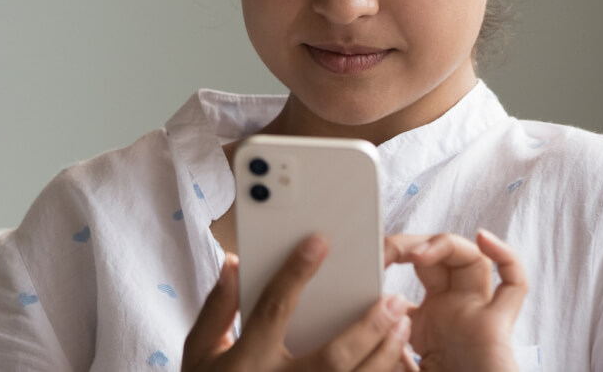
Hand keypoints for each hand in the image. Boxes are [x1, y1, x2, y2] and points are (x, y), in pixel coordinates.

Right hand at [184, 235, 418, 371]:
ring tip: (402, 325)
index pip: (274, 309)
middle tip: (393, 299)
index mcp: (246, 362)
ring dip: (384, 354)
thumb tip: (234, 266)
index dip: (296, 273)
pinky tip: (394, 360)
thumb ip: (216, 310)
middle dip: (367, 327)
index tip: (319, 243)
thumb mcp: (199, 354)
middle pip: (332, 356)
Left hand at [384, 230, 525, 371]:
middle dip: (416, 247)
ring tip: (418, 253)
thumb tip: (377, 306)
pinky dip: (506, 257)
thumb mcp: (392, 363)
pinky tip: (484, 240)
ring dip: (448, 245)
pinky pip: (514, 284)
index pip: (415, 276)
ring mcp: (478, 314)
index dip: (393, 259)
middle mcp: (455, 313)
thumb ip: (383, 339)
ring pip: (474, 261)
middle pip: (443, 260)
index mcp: (428, 323)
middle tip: (388, 251)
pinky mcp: (498, 325)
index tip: (370, 259)